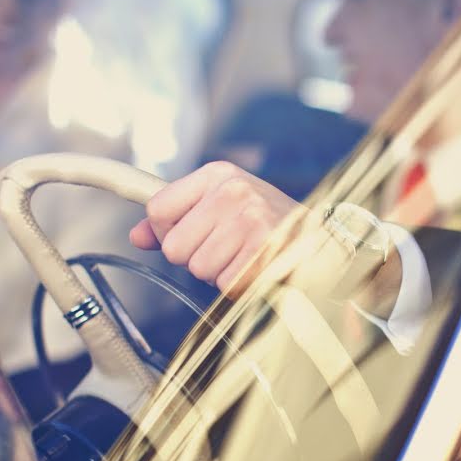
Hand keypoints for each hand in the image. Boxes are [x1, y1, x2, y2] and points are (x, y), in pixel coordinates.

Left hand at [130, 161, 305, 294]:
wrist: (323, 241)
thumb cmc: (268, 224)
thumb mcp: (222, 208)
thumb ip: (177, 220)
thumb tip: (137, 236)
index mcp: (218, 175)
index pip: (158, 209)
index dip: (168, 232)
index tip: (194, 234)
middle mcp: (233, 191)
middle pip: (174, 246)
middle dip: (196, 258)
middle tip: (227, 250)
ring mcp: (251, 220)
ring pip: (199, 268)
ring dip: (219, 274)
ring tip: (244, 258)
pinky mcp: (265, 251)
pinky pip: (225, 284)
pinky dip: (239, 286)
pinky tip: (257, 269)